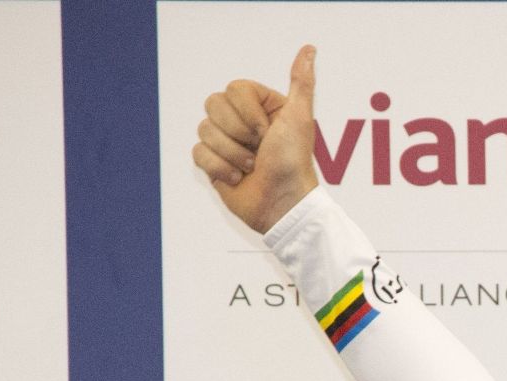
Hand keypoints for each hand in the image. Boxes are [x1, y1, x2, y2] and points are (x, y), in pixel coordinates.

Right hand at [192, 43, 320, 233]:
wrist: (283, 205)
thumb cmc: (293, 162)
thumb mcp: (299, 117)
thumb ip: (301, 82)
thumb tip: (309, 49)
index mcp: (260, 106)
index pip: (234, 89)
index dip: (248, 112)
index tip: (268, 132)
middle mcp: (241, 120)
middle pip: (213, 104)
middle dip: (238, 132)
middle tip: (259, 150)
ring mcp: (226, 141)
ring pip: (204, 129)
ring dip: (232, 154)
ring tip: (252, 167)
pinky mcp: (213, 163)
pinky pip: (197, 152)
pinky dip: (219, 168)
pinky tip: (238, 178)